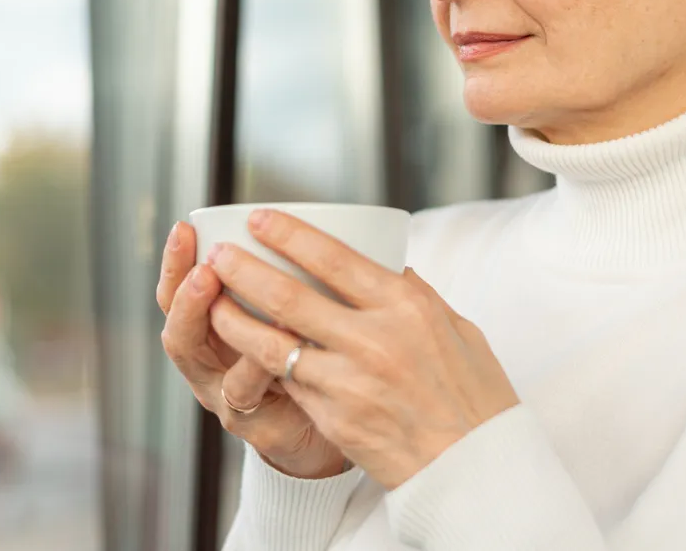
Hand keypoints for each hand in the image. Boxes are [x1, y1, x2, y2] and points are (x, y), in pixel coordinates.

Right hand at [156, 222, 346, 478]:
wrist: (330, 431)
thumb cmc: (306, 363)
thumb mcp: (287, 315)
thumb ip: (282, 280)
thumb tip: (291, 222)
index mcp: (210, 333)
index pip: (178, 293)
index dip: (175, 262)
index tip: (184, 228)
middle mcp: (209, 366)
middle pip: (178, 332)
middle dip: (184, 296)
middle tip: (204, 270)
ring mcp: (227, 399)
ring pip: (205, 366)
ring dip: (216, 328)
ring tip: (224, 298)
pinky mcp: (257, 428)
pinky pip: (249, 395)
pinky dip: (259, 367)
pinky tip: (279, 342)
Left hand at [206, 209, 519, 490]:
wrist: (476, 468)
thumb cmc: (473, 395)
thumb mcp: (457, 328)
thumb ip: (414, 294)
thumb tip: (385, 263)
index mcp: (406, 306)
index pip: (333, 258)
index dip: (288, 234)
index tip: (258, 218)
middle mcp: (374, 340)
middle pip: (289, 296)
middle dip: (243, 269)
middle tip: (217, 253)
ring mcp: (350, 382)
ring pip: (271, 343)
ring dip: (232, 319)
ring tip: (209, 300)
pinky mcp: (334, 418)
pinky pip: (287, 381)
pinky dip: (259, 362)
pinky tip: (239, 348)